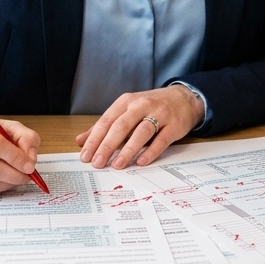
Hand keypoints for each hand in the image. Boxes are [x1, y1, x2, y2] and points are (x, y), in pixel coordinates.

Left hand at [75, 85, 203, 169]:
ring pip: (141, 132)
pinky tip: (141, 161)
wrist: (184, 98)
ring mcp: (159, 114)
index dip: (94, 139)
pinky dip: (151, 151)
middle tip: (97, 163)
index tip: (85, 155)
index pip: (106, 121)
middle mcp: (141, 105)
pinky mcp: (174, 125)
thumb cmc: (151, 106)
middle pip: (121, 126)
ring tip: (117, 165)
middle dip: (107, 145)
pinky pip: (161, 139)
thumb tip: (80, 140)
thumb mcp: (126, 111)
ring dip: (127, 149)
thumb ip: (105, 126)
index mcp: (126, 102)